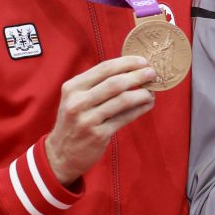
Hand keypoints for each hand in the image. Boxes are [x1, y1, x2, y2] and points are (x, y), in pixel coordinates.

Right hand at [45, 56, 157, 184]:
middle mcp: (77, 101)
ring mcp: (87, 119)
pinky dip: (140, 109)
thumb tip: (131, 69)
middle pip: (115, 83)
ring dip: (142, 94)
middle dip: (138, 76)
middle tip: (153, 73)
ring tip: (152, 91)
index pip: (104, 68)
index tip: (143, 61)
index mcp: (72, 87)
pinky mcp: (98, 134)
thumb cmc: (75, 120)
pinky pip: (125, 118)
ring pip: (122, 100)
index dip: (127, 63)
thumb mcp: (77, 98)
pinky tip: (148, 104)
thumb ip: (98, 84)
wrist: (61, 153)